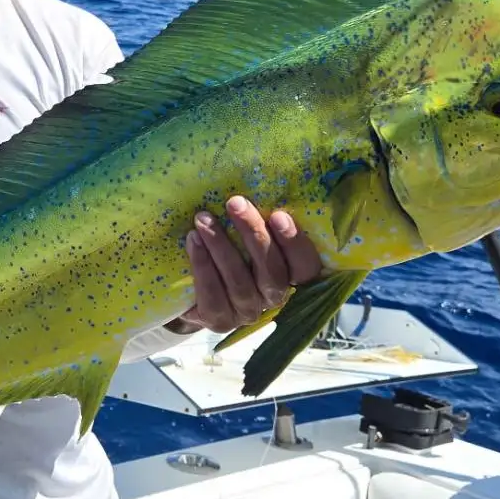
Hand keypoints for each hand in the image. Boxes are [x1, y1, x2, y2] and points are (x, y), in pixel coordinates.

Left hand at [167, 196, 322, 334]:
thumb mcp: (247, 237)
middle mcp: (274, 298)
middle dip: (253, 235)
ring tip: (203, 219)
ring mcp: (247, 312)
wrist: (192, 289)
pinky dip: (202, 267)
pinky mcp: (220, 321)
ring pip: (240, 283)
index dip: (296, 243)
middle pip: (272, 272)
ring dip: (221, 247)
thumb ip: (260, 221)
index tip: (279, 214)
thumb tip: (252, 178)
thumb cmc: (230, 251)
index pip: (307, 267)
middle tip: (235, 203)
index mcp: (290, 276)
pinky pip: (213, 296)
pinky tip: (193, 242)